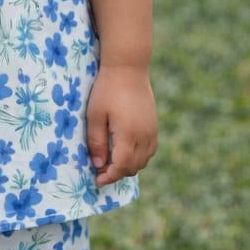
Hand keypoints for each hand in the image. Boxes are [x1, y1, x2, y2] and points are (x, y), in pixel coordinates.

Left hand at [85, 64, 158, 187]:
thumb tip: (98, 165)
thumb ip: (96, 142)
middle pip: (133, 167)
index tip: (97, 181)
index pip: (121, 166)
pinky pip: (150, 150)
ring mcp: (152, 131)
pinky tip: (125, 151)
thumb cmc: (107, 90)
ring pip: (144, 160)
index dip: (109, 177)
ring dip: (128, 166)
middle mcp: (144, 136)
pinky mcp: (154, 126)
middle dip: (117, 173)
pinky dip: (139, 157)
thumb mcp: (95, 115)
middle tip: (100, 171)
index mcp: (128, 135)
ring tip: (111, 162)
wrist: (128, 68)